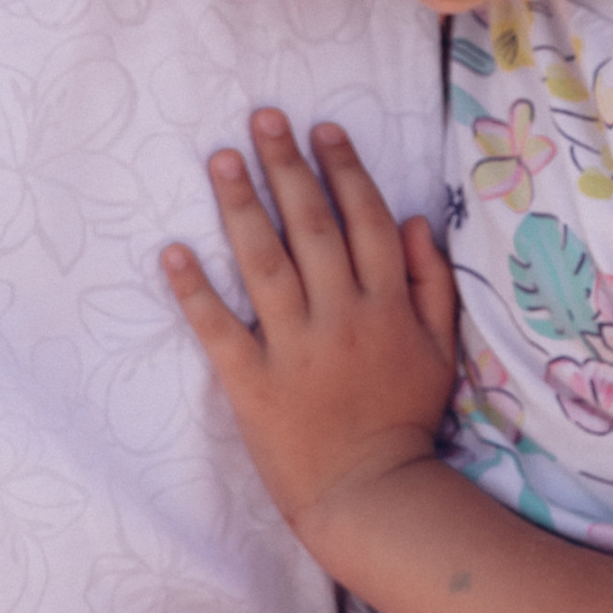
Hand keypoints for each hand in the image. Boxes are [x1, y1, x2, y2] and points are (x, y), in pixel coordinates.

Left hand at [163, 112, 456, 539]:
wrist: (370, 494)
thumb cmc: (405, 417)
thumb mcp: (441, 349)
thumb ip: (433, 284)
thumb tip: (415, 219)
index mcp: (387, 306)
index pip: (365, 221)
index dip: (344, 170)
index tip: (322, 129)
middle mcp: (342, 317)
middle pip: (312, 227)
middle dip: (287, 167)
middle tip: (263, 117)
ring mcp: (295, 349)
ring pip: (265, 264)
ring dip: (241, 206)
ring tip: (221, 159)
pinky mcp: (252, 384)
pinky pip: (219, 330)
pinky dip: (194, 291)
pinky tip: (172, 252)